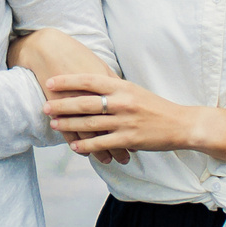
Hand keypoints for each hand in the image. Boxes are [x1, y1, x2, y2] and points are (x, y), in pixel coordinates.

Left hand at [45, 71, 204, 164]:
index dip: (68, 81)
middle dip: (62, 105)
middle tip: (44, 106)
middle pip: (85, 103)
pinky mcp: (129, 139)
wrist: (180, 124)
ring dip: (69, 124)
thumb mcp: (134, 91)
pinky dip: (86, 144)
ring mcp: (125, 121)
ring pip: (90, 123)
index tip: (51, 82)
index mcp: (123, 87)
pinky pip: (102, 142)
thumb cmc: (155, 107)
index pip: (90, 80)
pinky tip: (74, 145)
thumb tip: (90, 82)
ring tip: (53, 124)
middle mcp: (122, 102)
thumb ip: (113, 88)